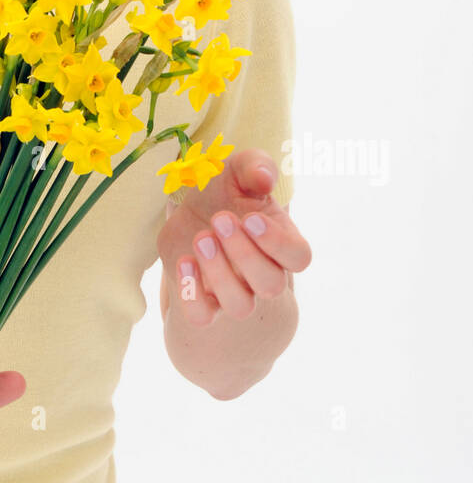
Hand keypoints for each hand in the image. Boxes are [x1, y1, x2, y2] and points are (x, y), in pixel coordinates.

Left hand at [157, 148, 311, 325]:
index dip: (278, 243)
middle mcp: (263, 273)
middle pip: (271, 284)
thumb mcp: (238, 169)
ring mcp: (235, 292)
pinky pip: (201, 317)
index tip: (251, 219)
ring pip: (239, 305)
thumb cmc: (224, 191)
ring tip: (201, 238)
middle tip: (220, 219)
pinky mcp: (203, 303)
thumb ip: (255, 166)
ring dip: (220, 273)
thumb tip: (265, 178)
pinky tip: (184, 261)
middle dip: (244, 253)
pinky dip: (191, 294)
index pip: (299, 257)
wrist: (190, 216)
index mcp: (281, 242)